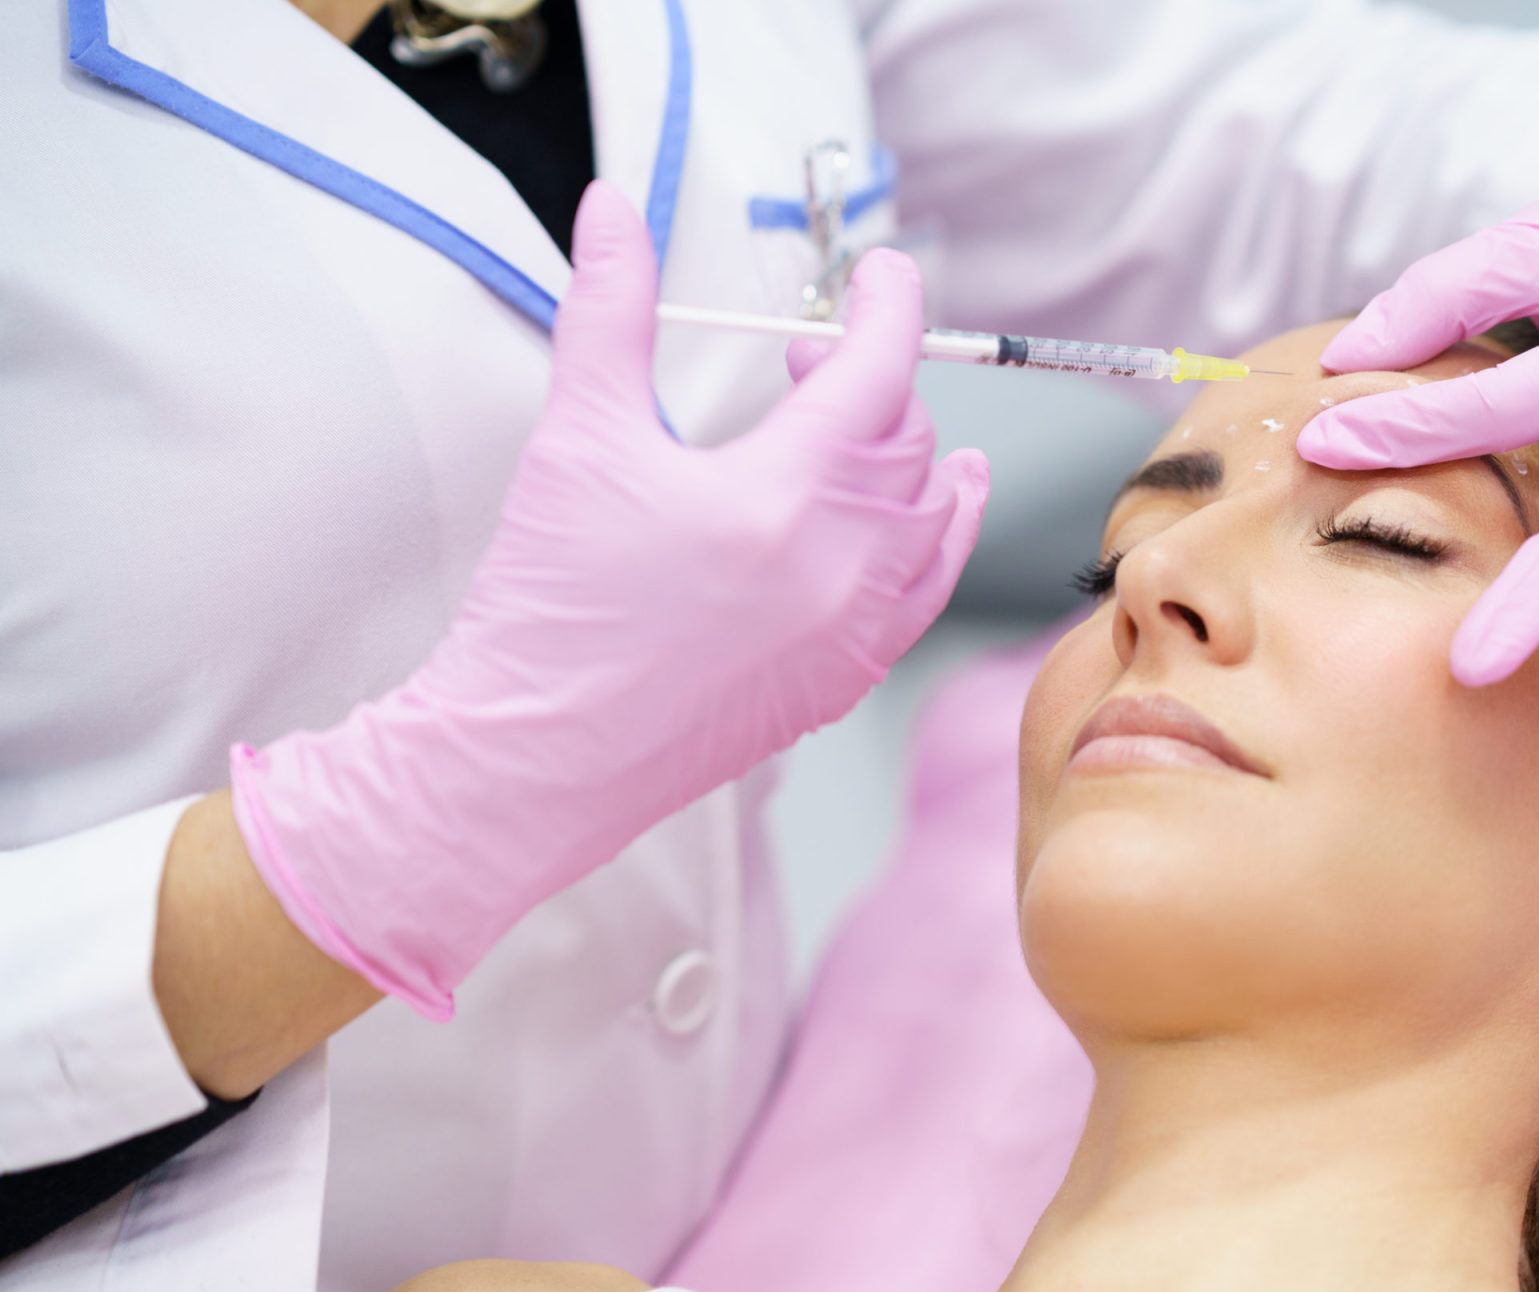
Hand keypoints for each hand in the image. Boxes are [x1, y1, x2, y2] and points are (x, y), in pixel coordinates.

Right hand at [229, 182, 986, 1016]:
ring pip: (933, 520)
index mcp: (786, 496)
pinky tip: (921, 526)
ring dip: (919, 461)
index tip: (883, 274)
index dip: (890, 306)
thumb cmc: (549, 606)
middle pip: (906, 440)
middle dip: (869, 381)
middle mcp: (843, 568)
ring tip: (908, 431)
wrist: (530, 758)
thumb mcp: (576, 439)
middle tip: (804, 362)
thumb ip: (610, 312)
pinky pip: (923, 597)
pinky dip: (932, 545)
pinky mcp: (841, 683)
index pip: (880, 370)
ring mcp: (852, 634)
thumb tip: (612, 211)